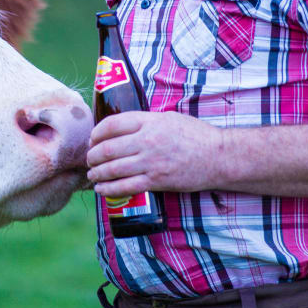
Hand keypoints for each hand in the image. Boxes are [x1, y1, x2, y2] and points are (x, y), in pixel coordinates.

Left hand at [85, 111, 221, 196]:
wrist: (218, 156)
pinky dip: (109, 189)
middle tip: (89, 159)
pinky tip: (101, 189)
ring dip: (97, 173)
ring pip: (113, 168)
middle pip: (107, 148)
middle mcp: (147, 140)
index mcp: (149, 121)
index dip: (96, 132)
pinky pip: (126, 186)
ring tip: (92, 174)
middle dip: (93, 155)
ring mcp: (151, 162)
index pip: (112, 124)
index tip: (93, 139)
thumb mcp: (169, 118)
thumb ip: (145, 121)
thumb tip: (123, 127)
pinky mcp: (156, 181)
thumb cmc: (195, 135)